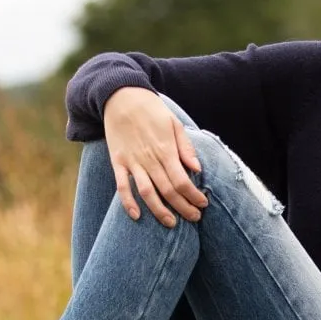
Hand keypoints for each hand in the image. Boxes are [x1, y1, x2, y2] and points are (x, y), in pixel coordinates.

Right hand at [103, 87, 209, 226]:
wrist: (120, 96)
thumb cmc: (151, 109)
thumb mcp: (174, 123)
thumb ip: (186, 147)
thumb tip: (198, 170)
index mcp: (166, 149)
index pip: (182, 180)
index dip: (194, 195)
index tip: (203, 204)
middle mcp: (149, 158)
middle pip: (168, 190)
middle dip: (183, 207)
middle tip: (194, 218)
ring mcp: (132, 161)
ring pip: (147, 192)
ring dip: (159, 210)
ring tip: (171, 224)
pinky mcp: (117, 162)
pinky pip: (122, 186)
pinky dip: (128, 202)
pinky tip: (136, 216)